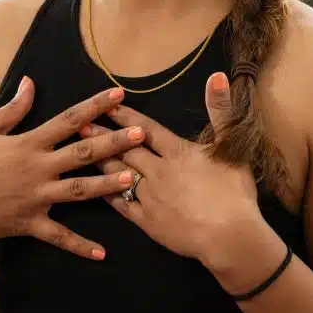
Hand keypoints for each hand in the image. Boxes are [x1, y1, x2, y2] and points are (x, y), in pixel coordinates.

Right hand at [0, 81, 144, 260]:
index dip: (95, 106)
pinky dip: (80, 246)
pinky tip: (102, 253)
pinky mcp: (28, 223)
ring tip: (132, 179)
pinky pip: (58, 236)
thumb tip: (31, 81)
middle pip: (82, 153)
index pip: (68, 119)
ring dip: (107, 186)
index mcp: (28, 143)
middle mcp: (36, 168)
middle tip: (142, 134)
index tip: (119, 95)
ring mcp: (34, 197)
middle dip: (114, 142)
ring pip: (78, 190)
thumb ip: (14, 108)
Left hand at [79, 72, 264, 264]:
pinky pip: (121, 205)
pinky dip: (107, 194)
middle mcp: (158, 170)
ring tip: (79, 150)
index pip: (146, 129)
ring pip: (118, 174)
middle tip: (79, 124)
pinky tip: (94, 187)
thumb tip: (217, 75)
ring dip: (99, 161)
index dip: (126, 116)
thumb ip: (221, 110)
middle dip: (102, 136)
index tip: (106, 105)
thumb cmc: (234, 192)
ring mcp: (150, 197)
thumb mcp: (232, 146)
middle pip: (125, 150)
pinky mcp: (148, 222)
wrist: (230, 237)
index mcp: (177, 152)